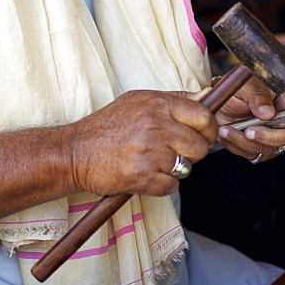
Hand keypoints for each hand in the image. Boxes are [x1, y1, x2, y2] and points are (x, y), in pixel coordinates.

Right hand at [67, 90, 215, 196]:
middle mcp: (155, 125)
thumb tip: (207, 98)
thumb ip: (174, 100)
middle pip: (200, 146)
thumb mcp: (139, 100)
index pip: (203, 116)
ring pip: (187, 168)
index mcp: (157, 103)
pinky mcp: (141, 177)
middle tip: (175, 152)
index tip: (205, 135)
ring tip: (155, 162)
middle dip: (193, 153)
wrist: (75, 151)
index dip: (209, 129)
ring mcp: (148, 152)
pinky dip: (162, 185)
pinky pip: (172, 186)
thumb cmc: (107, 126)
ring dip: (176, 169)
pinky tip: (147, 175)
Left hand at [214, 78, 284, 162]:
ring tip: (229, 129)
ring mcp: (277, 133)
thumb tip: (266, 112)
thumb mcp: (244, 84)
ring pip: (274, 148)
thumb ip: (256, 94)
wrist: (217, 106)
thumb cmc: (236, 90)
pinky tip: (228, 133)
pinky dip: (238, 146)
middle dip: (273, 137)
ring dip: (249, 142)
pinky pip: (255, 154)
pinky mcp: (262, 147)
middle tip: (251, 131)